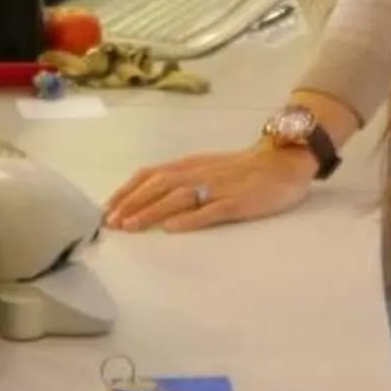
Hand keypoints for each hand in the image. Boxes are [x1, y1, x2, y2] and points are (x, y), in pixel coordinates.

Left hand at [105, 144, 314, 231]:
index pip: (150, 174)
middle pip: (158, 185)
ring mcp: (218, 187)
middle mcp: (199, 173)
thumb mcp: (206, 167)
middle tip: (111, 224)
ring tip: (131, 227)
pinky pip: (210, 210)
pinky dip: (189, 219)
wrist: (285, 161)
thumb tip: (147, 198)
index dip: (126, 191)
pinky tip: (172, 228)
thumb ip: (181, 179)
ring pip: (178, 197)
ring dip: (151, 212)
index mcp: (190, 164)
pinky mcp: (237, 202)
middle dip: (131, 204)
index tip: (106, 209)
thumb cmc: (243, 169)